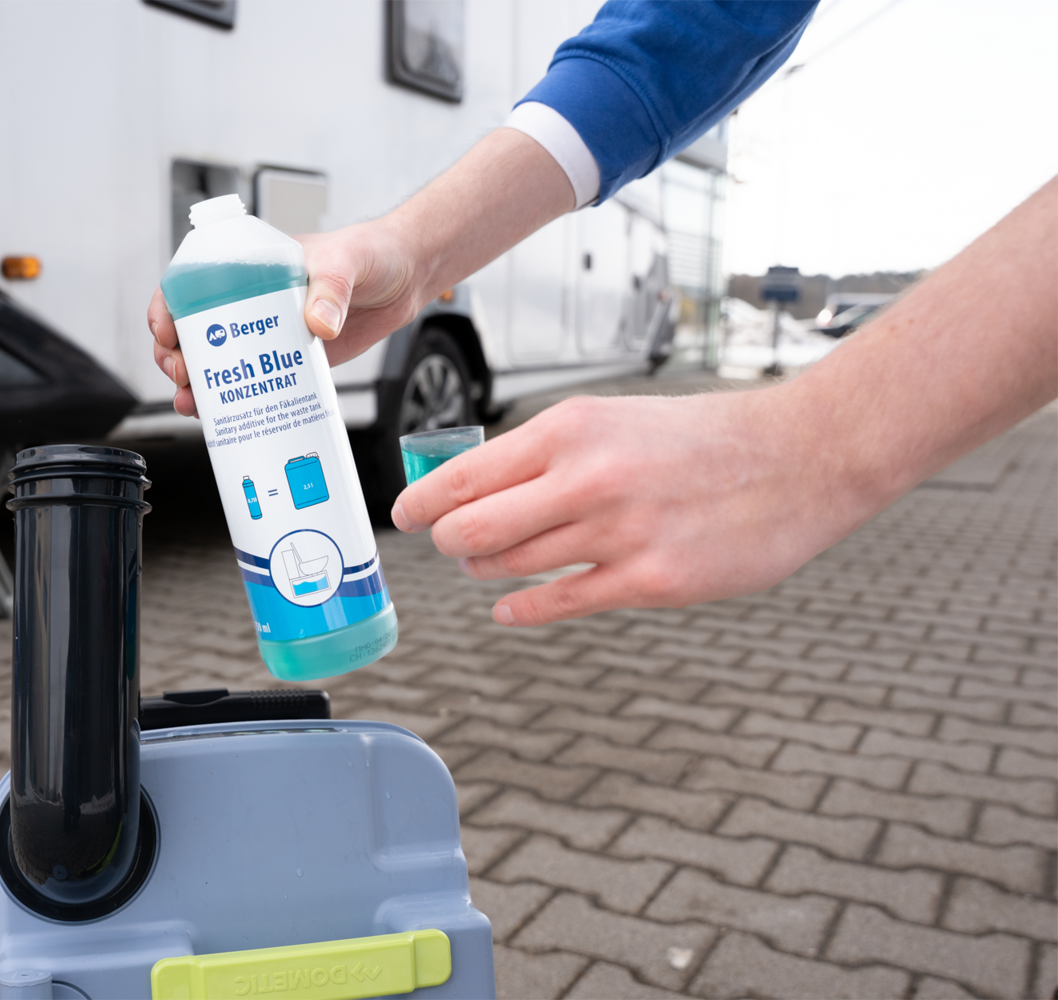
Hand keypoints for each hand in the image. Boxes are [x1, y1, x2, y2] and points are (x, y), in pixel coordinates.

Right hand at [147, 220, 424, 417]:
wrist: (405, 280)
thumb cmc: (371, 254)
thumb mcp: (347, 261)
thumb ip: (332, 288)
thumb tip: (319, 324)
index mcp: (249, 266)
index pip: (190, 281)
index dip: (167, 306)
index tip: (166, 331)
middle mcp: (248, 301)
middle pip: (191, 329)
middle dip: (174, 355)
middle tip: (183, 375)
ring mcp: (265, 334)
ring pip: (213, 361)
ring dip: (194, 384)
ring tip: (192, 403)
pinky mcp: (286, 361)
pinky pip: (249, 383)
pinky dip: (230, 402)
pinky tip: (222, 417)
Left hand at [390, 387, 879, 625]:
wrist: (800, 458)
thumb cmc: (702, 439)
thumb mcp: (612, 420)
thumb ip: (544, 453)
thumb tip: (474, 484)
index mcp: (571, 429)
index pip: (462, 474)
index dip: (421, 503)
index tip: (406, 515)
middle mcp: (586, 478)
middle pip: (469, 530)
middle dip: (448, 544)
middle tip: (449, 547)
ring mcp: (618, 533)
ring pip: (508, 568)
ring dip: (486, 572)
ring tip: (487, 567)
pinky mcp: (651, 582)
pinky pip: (558, 603)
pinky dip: (521, 608)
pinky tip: (510, 607)